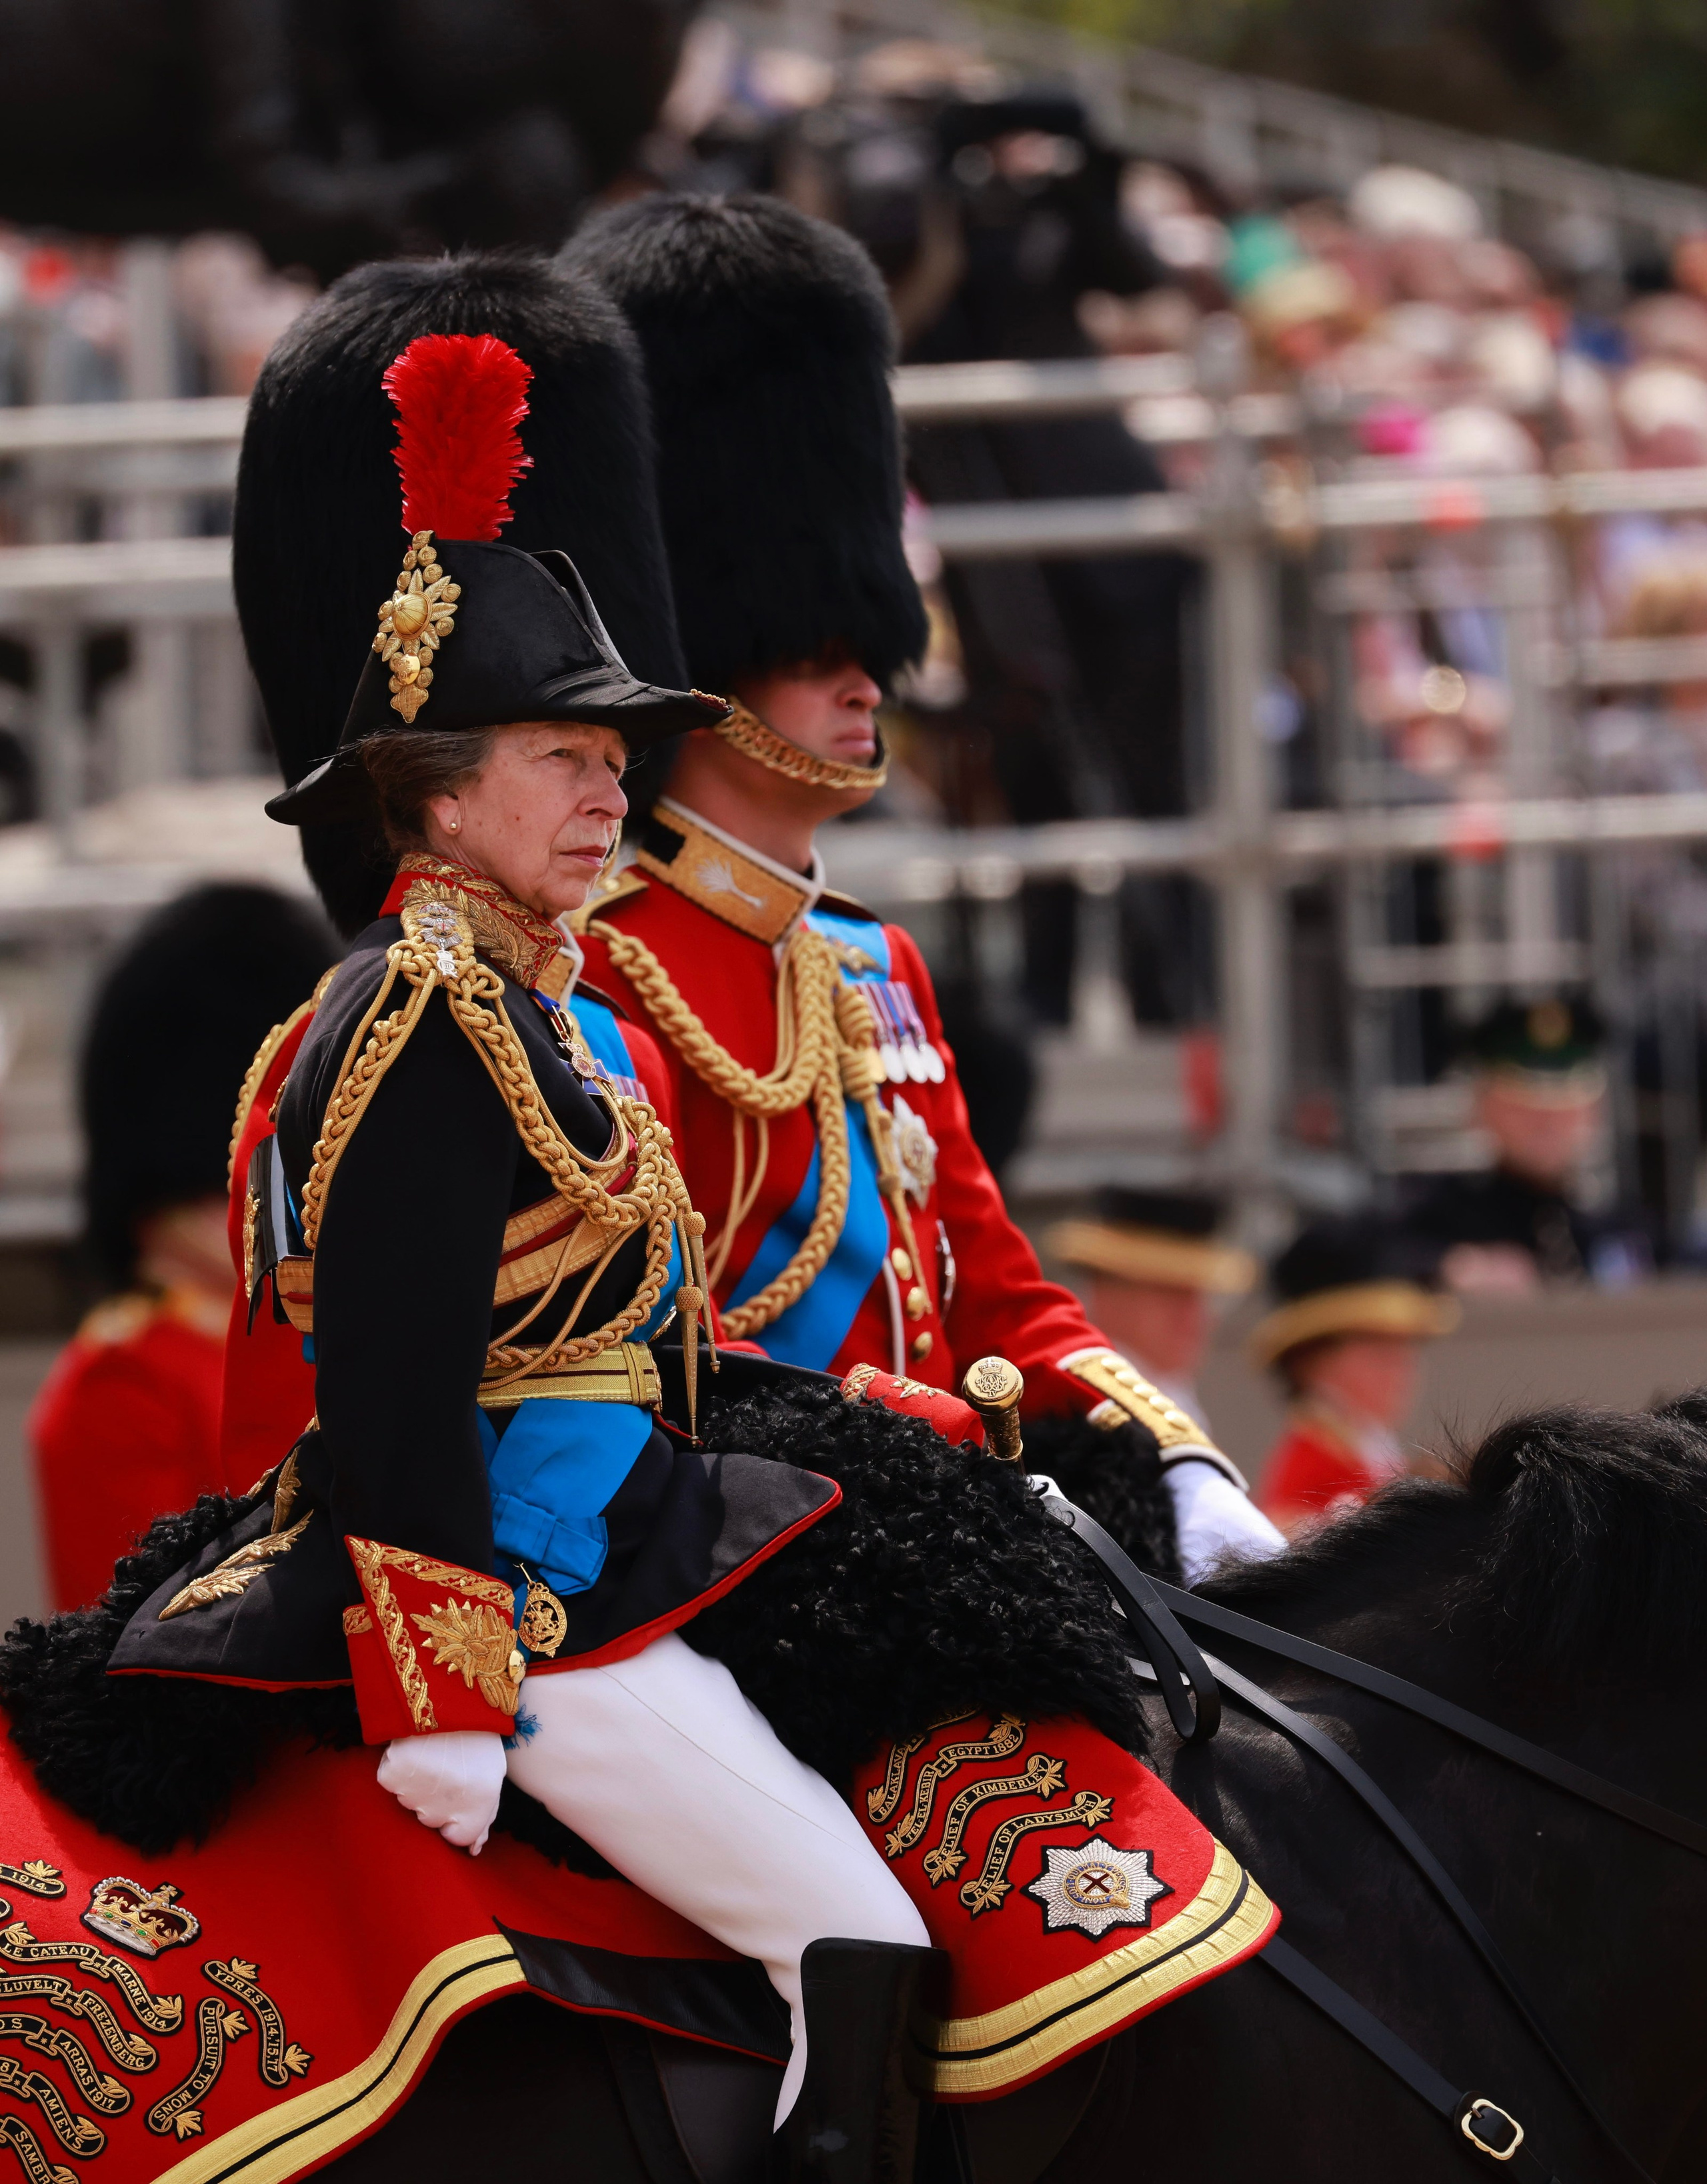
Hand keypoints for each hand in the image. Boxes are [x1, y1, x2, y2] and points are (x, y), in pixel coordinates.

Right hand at [377, 1730, 506, 1853]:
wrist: (450, 1696)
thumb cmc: (477, 1734)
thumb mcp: (493, 1773)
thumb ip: (485, 1815)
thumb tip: (473, 1849)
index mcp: (477, 1807)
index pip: (457, 1838)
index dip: (457, 1816)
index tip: (459, 1793)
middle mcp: (445, 1807)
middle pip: (431, 1819)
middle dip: (436, 1799)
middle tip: (446, 1766)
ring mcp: (415, 1793)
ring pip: (410, 1801)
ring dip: (418, 1784)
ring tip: (433, 1753)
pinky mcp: (393, 1776)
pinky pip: (392, 1781)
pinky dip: (398, 1768)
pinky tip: (414, 1748)